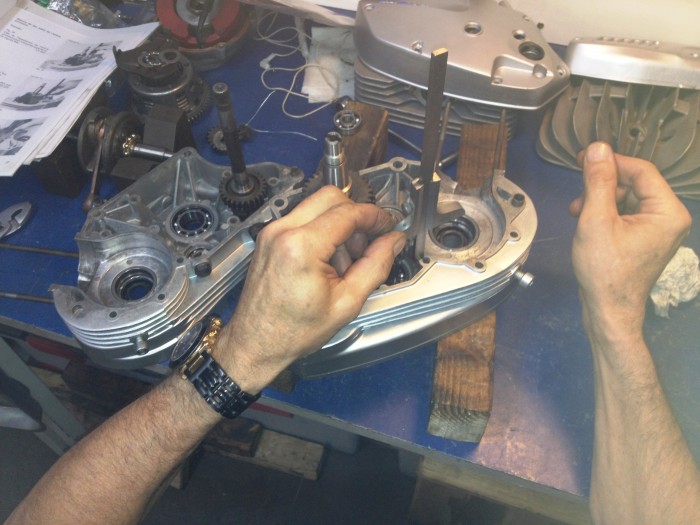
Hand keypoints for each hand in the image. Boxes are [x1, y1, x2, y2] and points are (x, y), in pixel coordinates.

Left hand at [216, 186, 406, 391]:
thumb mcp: (347, 302)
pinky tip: (328, 261)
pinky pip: (303, 219)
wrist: (257, 343)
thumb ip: (375, 265)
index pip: (348, 213)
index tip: (388, 225)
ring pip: (317, 205)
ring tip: (345, 261)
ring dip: (339, 224)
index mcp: (302, 247)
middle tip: (368, 242)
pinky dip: (322, 230)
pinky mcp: (268, 238)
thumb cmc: (292, 331)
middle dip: (356, 215)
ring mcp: (272, 232)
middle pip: (331, 197)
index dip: (375, 216)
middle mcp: (282, 232)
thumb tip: (393, 242)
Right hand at [569, 142, 690, 342]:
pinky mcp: (644, 239)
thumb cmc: (605, 271)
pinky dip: (604, 213)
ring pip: (626, 197)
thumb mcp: (596, 220)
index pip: (642, 171)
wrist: (608, 310)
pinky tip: (586, 221)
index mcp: (668, 212)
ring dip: (599, 199)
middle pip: (634, 183)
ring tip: (578, 212)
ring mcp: (658, 230)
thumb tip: (597, 148)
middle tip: (577, 193)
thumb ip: (597, 181)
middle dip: (602, 186)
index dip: (611, 162)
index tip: (583, 158)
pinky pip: (625, 213)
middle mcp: (669, 218)